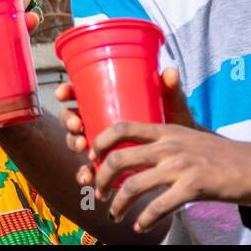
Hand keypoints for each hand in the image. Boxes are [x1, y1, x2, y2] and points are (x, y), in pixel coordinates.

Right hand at [57, 66, 193, 185]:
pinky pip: (88, 168)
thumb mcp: (172, 105)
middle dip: (68, 121)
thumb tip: (170, 72)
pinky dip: (84, 173)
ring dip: (73, 144)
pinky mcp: (107, 163)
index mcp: (107, 101)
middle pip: (72, 117)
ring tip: (82, 149)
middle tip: (77, 126)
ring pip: (76, 141)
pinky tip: (86, 178)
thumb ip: (170, 90)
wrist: (187, 154)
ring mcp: (101, 142)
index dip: (66, 92)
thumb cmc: (174, 122)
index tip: (63, 94)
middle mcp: (98, 120)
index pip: (79, 92)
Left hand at [90, 125, 250, 233]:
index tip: (90, 156)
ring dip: (118, 203)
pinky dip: (145, 219)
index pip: (121, 127)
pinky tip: (140, 226)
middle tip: (97, 191)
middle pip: (118, 160)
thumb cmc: (219, 153)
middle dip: (100, 178)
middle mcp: (168, 146)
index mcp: (165, 131)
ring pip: (133, 186)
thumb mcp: (189, 133)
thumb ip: (163, 136)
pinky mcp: (193, 187)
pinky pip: (159, 206)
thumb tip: (134, 142)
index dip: (99, 141)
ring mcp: (180, 167)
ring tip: (114, 213)